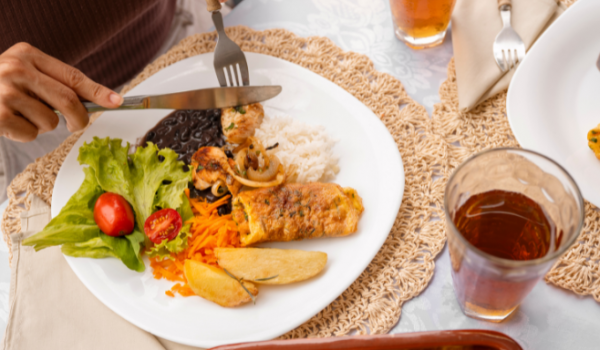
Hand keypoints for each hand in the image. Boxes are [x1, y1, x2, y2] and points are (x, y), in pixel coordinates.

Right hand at [0, 42, 122, 141]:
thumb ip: (53, 82)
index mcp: (27, 54)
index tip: (117, 101)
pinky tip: (9, 122)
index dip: (97, 91)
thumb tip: (99, 100)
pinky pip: (31, 134)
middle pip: (68, 100)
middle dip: (79, 118)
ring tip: (22, 114)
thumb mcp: (24, 72)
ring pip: (50, 121)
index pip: (73, 75)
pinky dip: (25, 134)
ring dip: (43, 125)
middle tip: (77, 125)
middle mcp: (15, 69)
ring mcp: (4, 92)